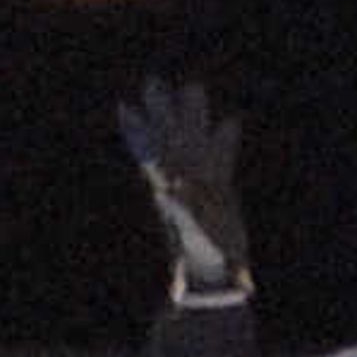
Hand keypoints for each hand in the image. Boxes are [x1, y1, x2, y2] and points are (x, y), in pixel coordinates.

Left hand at [116, 74, 249, 305]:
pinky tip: (232, 122)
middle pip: (171, 138)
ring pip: (196, 142)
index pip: (151, 152)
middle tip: (154, 80)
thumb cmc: (202, 257)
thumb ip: (181, 210)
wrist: (217, 276)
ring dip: (195, 117)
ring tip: (195, 87)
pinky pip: (222, 159)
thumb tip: (169, 190)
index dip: (137, 131)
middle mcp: (184, 182)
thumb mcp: (191, 232)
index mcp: (172, 188)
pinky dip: (225, 141)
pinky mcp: (222, 193)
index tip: (123, 107)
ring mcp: (202, 185)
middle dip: (163, 110)